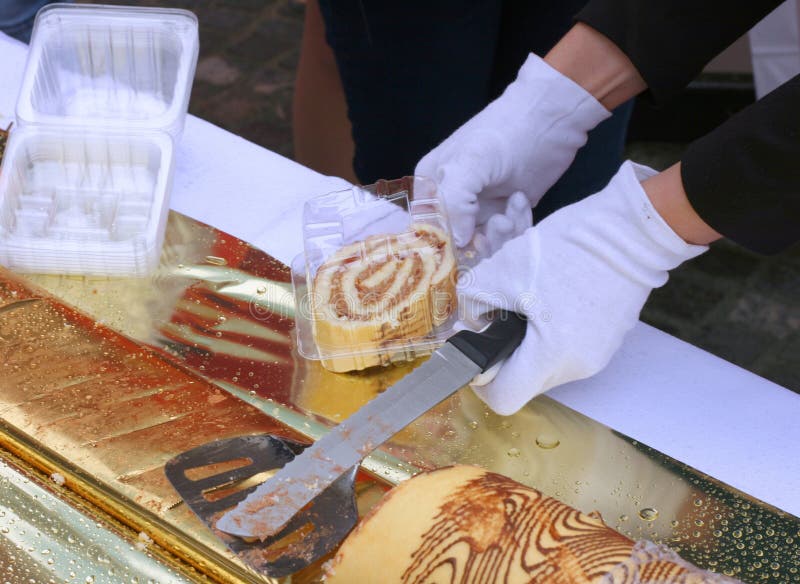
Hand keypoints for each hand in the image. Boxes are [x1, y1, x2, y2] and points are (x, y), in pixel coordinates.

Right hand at [416, 53, 609, 246]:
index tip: (469, 242)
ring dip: (502, 232)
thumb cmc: (506, 133)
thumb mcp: (470, 163)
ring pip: (483, 244)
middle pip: (455, 244)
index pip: (426, 230)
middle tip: (500, 222)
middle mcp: (452, 201)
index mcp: (431, 186)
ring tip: (515, 202)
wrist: (551, 118)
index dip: (445, 244)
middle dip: (480, 240)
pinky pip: (506, 237)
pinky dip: (517, 224)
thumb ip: (453, 203)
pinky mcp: (505, 212)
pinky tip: (522, 199)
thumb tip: (457, 241)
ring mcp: (479, 208)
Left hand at [457, 162, 707, 414]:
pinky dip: (550, 331)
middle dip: (504, 352)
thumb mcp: (501, 270)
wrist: (630, 229)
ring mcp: (598, 356)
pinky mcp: (608, 340)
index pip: (504, 399)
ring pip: (544, 365)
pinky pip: (566, 349)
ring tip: (526, 301)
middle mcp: (578, 366)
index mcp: (552, 355)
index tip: (477, 348)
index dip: (481, 379)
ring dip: (527, 340)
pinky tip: (550, 298)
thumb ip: (474, 305)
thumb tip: (474, 325)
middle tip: (498, 315)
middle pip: (524, 381)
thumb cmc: (567, 248)